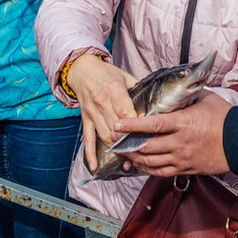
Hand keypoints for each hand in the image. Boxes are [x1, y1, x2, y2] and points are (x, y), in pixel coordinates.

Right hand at [65, 54, 137, 171]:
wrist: (82, 70)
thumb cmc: (107, 74)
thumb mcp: (125, 77)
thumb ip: (139, 91)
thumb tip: (156, 105)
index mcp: (114, 90)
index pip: (126, 112)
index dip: (137, 124)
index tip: (148, 132)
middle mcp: (102, 103)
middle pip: (116, 127)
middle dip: (129, 140)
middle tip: (142, 150)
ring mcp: (92, 113)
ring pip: (105, 136)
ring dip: (116, 149)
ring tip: (128, 159)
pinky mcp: (85, 120)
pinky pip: (87, 139)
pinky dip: (90, 154)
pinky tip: (95, 167)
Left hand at [113, 91, 232, 175]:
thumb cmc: (225, 118)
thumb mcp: (205, 98)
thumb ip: (186, 94)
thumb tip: (172, 86)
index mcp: (184, 123)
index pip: (152, 125)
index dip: (133, 125)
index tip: (117, 124)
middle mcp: (180, 143)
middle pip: (146, 147)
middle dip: (127, 144)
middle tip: (113, 139)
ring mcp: (182, 158)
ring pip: (151, 162)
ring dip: (134, 158)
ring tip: (121, 153)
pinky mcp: (186, 169)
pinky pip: (162, 172)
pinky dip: (147, 169)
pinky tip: (139, 165)